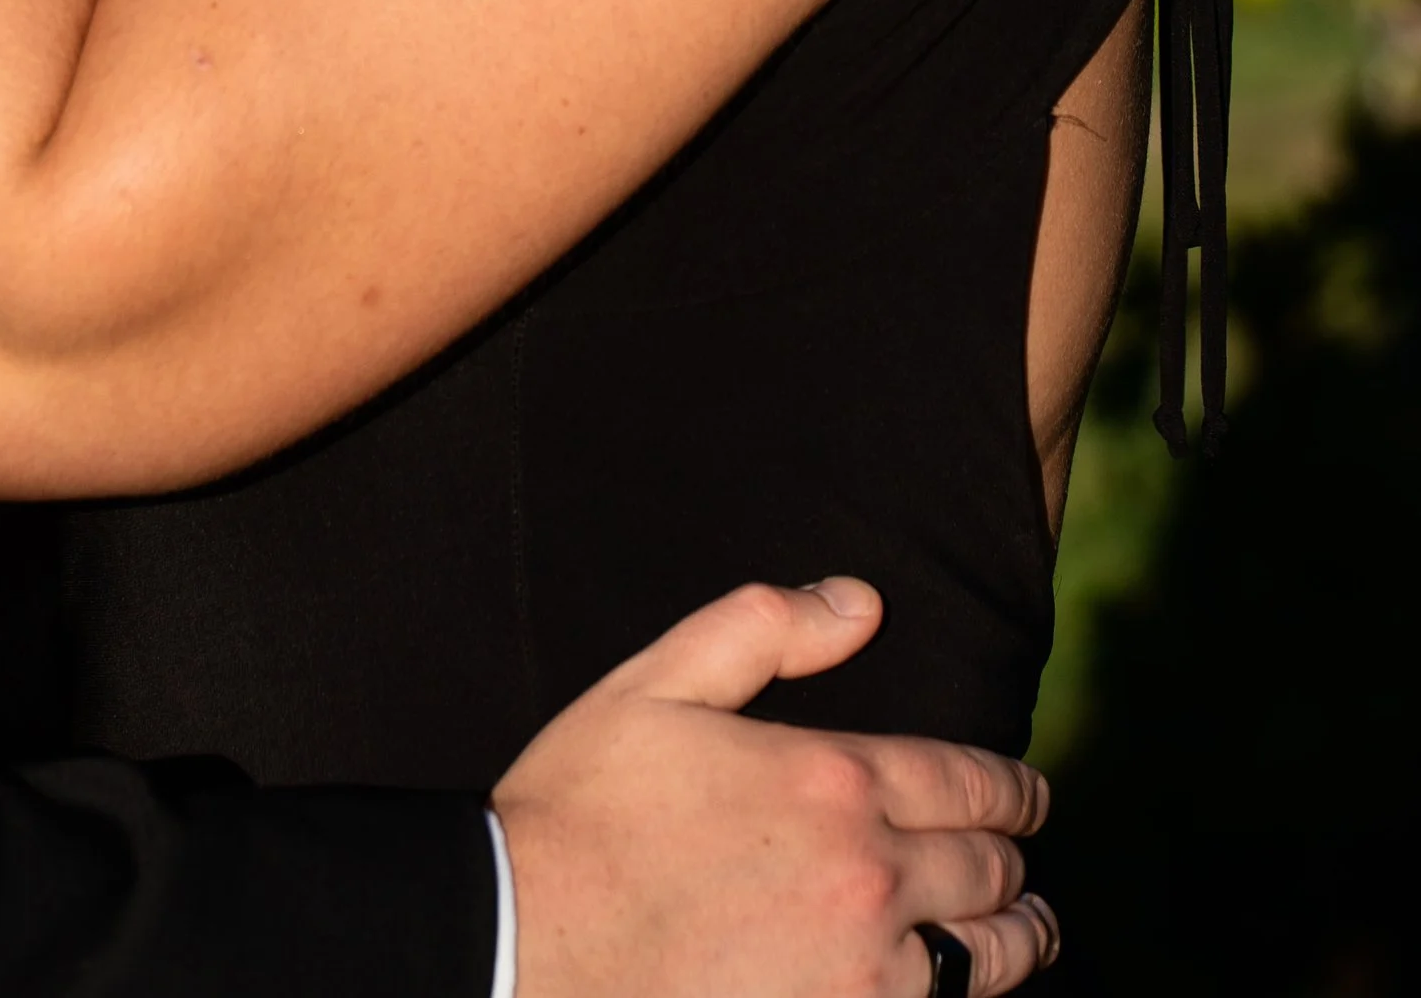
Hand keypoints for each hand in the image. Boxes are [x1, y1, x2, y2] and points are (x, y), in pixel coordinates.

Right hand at [494, 580, 1056, 997]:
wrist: (530, 942)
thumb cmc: (583, 811)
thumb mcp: (657, 683)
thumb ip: (764, 626)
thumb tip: (861, 603)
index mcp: (834, 779)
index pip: (969, 781)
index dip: (1013, 786)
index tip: (1030, 792)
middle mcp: (869, 878)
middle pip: (988, 870)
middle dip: (1015, 857)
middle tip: (1024, 859)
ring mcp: (861, 974)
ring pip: (983, 959)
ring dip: (1018, 939)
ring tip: (1028, 929)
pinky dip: (958, 996)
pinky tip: (952, 985)